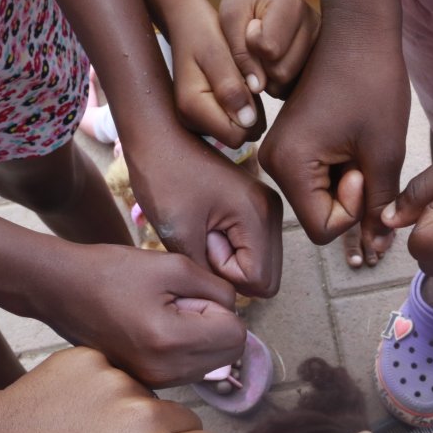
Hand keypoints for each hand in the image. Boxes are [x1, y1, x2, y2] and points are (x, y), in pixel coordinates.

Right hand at [30, 241, 246, 386]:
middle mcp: (165, 372)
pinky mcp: (147, 382)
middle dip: (216, 326)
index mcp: (171, 342)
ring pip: (212, 363)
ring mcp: (155, 381)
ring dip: (201, 337)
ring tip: (165, 314)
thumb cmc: (112, 271)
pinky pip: (189, 368)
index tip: (190, 295)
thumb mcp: (175, 266)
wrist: (60, 290)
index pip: (237, 335)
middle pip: (230, 354)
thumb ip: (218, 289)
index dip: (221, 309)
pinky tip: (155, 329)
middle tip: (180, 304)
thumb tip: (235, 312)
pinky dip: (185, 348)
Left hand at [126, 128, 283, 298]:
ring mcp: (267, 208)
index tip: (202, 243)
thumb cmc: (164, 178)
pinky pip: (253, 247)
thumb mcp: (180, 234)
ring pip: (261, 264)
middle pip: (267, 277)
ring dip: (230, 260)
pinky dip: (231, 248)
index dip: (225, 275)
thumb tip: (226, 297)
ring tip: (203, 232)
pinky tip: (208, 227)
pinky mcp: (257, 206)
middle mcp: (272, 212)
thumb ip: (207, 273)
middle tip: (202, 240)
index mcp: (258, 215)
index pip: (259, 280)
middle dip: (231, 271)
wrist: (160, 135)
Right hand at [147, 0, 264, 148]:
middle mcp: (190, 121)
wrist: (187, 25)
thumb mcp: (218, 54)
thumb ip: (231, 87)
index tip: (248, 87)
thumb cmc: (203, 34)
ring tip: (237, 82)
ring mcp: (195, 122)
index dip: (250, 116)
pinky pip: (232, 123)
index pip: (235, 136)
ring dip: (246, 109)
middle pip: (237, 137)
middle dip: (249, 114)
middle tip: (244, 81)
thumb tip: (246, 121)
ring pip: (237, 131)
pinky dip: (239, 108)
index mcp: (192, 108)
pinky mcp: (202, 118)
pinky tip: (234, 88)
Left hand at [219, 0, 320, 98]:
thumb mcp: (232, 17)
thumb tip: (258, 87)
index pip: (269, 49)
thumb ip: (240, 51)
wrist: (265, 2)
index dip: (250, 45)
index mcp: (292, 6)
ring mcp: (321, 47)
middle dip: (261, 66)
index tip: (250, 26)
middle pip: (281, 72)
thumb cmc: (246, 6)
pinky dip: (280, 83)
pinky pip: (294, 89)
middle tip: (258, 44)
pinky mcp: (320, 64)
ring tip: (267, 52)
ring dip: (269, 76)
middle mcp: (314, 26)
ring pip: (288, 85)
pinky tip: (276, 62)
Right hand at [259, 1, 406, 266]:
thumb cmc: (372, 83)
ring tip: (361, 145)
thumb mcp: (384, 153)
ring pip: (321, 200)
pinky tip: (354, 145)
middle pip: (319, 217)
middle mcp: (273, 162)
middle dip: (351, 198)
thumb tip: (377, 249)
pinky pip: (318, 181)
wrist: (359, 35)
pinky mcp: (290, 146)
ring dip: (349, 185)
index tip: (364, 170)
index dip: (353, 210)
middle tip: (366, 155)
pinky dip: (342, 174)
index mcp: (289, 164)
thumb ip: (379, 206)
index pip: (322, 229)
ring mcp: (279, 153)